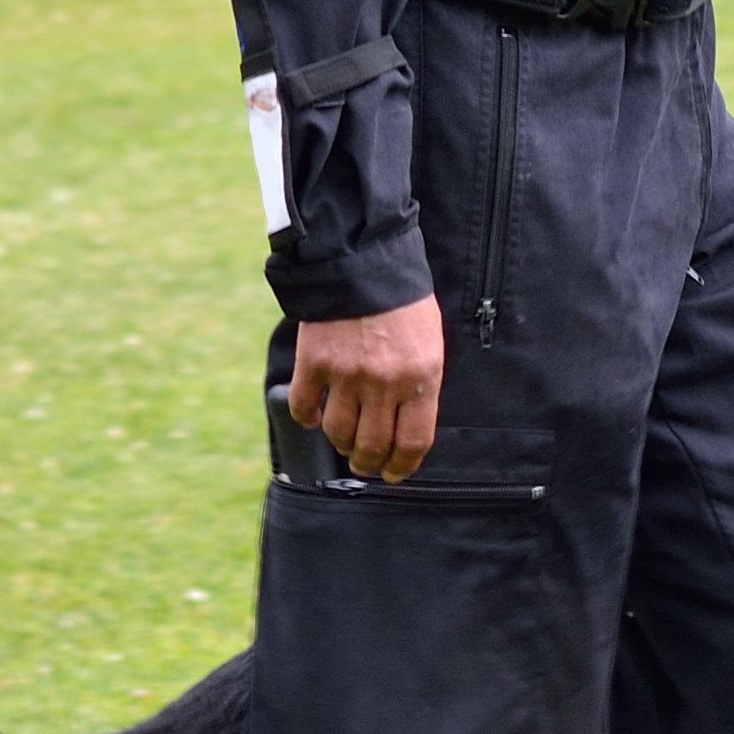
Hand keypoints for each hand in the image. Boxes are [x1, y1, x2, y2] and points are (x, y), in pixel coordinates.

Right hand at [290, 299, 445, 481]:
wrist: (363, 259)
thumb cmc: (403, 301)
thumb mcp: (429, 343)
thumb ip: (419, 385)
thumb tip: (406, 428)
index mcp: (421, 377)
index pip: (414, 441)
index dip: (403, 466)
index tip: (394, 474)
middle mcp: (384, 381)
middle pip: (373, 446)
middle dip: (369, 464)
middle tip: (365, 464)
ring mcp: (346, 373)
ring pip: (338, 433)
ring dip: (341, 443)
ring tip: (344, 440)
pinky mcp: (313, 361)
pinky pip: (304, 406)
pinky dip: (307, 418)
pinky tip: (314, 415)